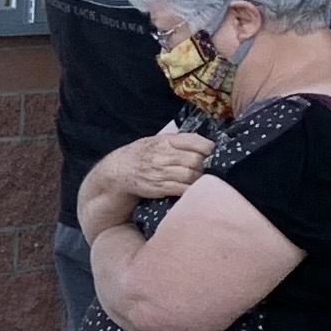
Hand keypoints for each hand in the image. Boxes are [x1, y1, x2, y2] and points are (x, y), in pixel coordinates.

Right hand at [79, 127, 210, 234]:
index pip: (196, 141)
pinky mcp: (161, 187)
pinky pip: (184, 189)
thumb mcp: (156, 141)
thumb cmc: (141, 155)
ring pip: (193, 175)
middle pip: (197, 160)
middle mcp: (164, 155)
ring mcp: (162, 172)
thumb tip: (206, 146)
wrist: (118, 172)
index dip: (209, 148)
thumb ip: (178, 142)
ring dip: (200, 179)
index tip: (212, 154)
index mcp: (165, 140)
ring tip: (200, 180)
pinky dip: (192, 190)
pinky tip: (193, 189)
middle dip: (205, 166)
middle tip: (207, 170)